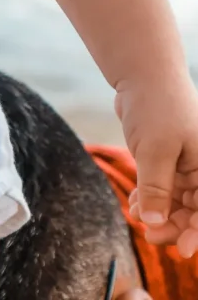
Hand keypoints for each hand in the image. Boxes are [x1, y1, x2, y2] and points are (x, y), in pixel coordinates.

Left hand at [115, 75, 197, 257]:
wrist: (143, 74)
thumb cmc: (156, 106)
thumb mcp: (155, 150)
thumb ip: (157, 189)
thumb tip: (155, 223)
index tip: (183, 251)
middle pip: (194, 211)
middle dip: (174, 226)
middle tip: (150, 235)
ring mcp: (184, 165)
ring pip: (177, 203)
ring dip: (159, 214)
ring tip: (136, 215)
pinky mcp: (166, 161)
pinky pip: (162, 190)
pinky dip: (150, 199)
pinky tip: (134, 203)